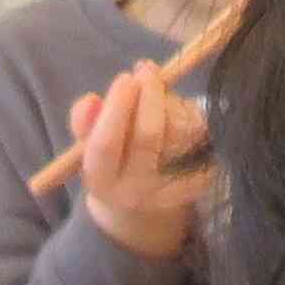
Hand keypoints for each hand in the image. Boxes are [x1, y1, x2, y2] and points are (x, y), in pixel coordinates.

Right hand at [68, 62, 213, 263]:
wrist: (141, 214)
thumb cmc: (112, 164)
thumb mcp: (88, 148)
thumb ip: (84, 121)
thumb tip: (92, 101)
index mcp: (102, 180)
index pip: (105, 144)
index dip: (116, 108)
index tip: (125, 78)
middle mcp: (135, 190)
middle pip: (147, 137)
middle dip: (149, 95)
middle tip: (147, 70)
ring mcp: (170, 191)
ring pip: (178, 134)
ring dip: (172, 102)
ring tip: (162, 91)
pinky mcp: (198, 185)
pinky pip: (201, 140)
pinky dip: (192, 117)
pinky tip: (181, 114)